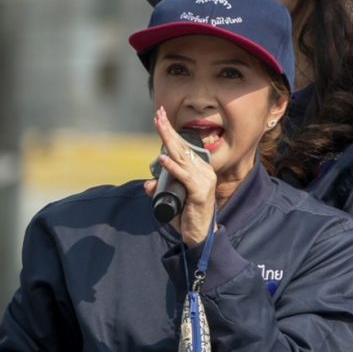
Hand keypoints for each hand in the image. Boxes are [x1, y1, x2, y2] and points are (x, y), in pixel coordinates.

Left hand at [142, 106, 214, 244]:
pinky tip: (163, 159)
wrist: (200, 237)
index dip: (171, 132)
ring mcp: (203, 182)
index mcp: (200, 171)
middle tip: (158, 114)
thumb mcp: (170, 199)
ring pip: (183, 158)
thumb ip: (159, 190)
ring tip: (160, 127)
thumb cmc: (187, 217)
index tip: (160, 117)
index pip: (183, 148)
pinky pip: (184, 177)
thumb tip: (148, 183)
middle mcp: (204, 172)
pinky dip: (173, 167)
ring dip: (169, 141)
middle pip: (182, 148)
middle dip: (169, 130)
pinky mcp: (199, 193)